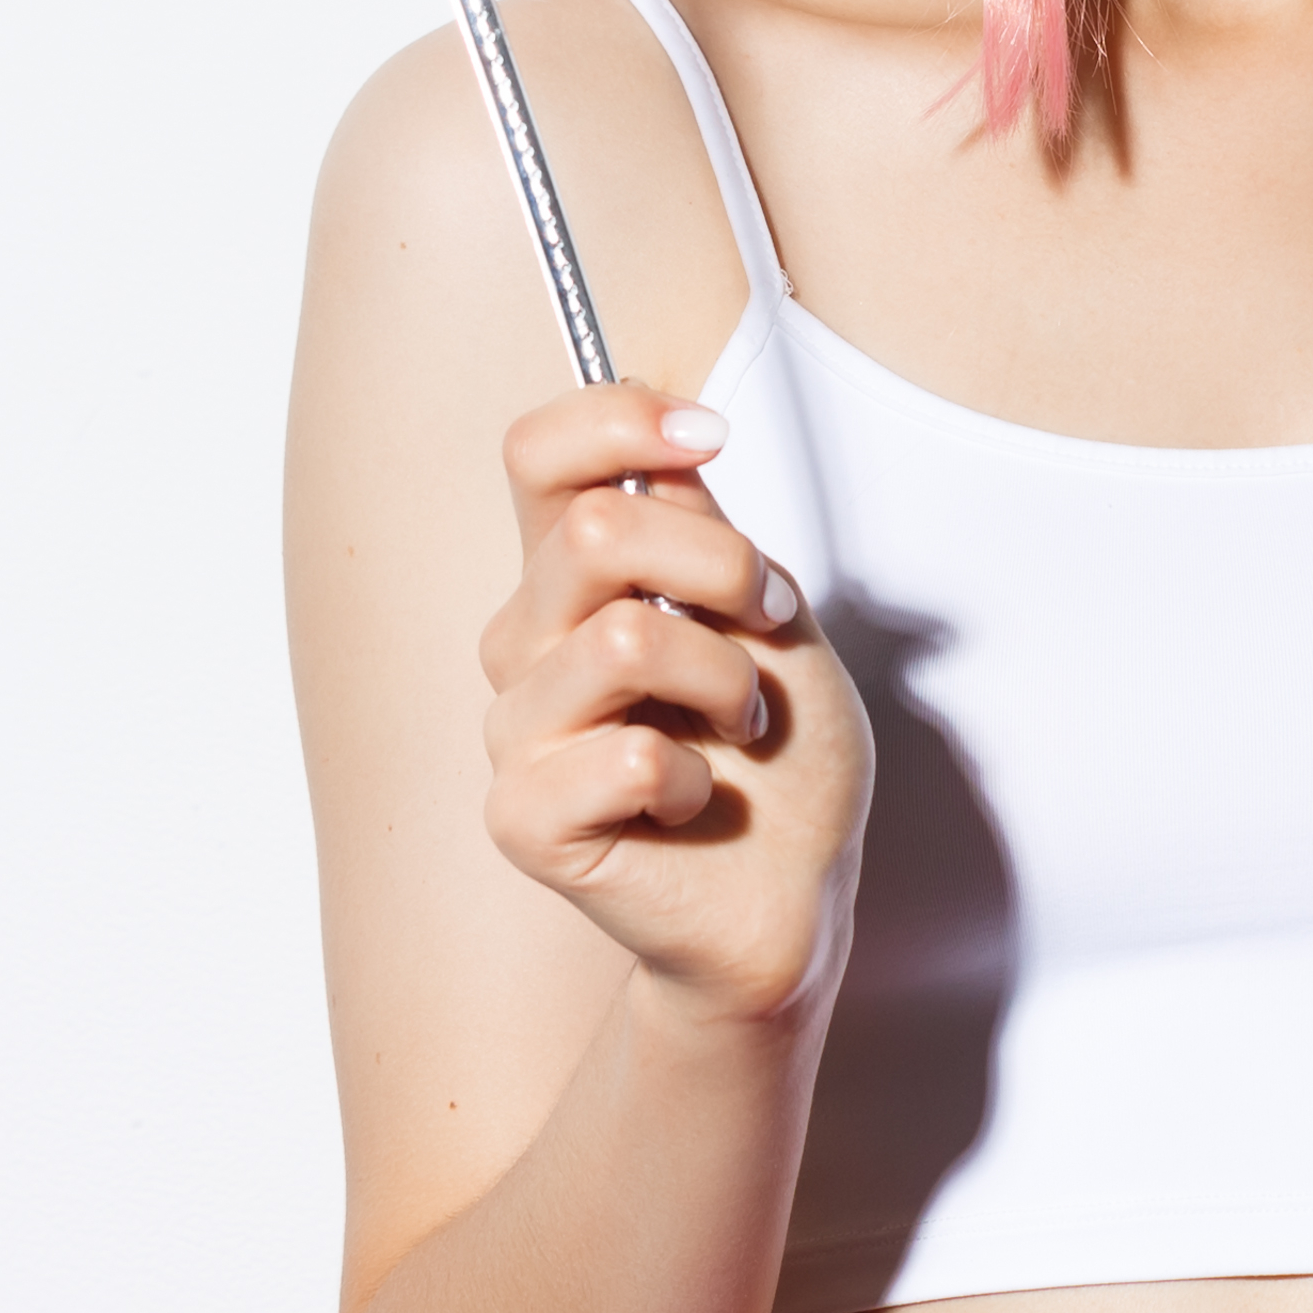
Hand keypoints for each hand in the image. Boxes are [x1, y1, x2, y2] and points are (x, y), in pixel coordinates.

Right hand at [475, 386, 867, 1026]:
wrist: (796, 892)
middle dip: (720, 568)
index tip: (708, 433)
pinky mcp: (522, 818)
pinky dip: (695, 781)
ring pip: (620, 640)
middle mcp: (528, 641)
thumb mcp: (771, 617)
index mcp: (576, 579)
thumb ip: (708, 535)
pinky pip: (622, 757)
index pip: (540, 456)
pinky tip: (693, 807)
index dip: (617, 420)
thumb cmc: (781, 759)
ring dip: (725, 683)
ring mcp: (516, 729)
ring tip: (741, 731)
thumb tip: (666, 455)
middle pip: (590, 531)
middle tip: (769, 627)